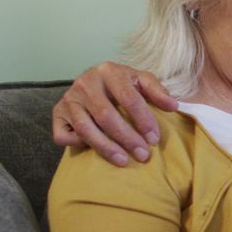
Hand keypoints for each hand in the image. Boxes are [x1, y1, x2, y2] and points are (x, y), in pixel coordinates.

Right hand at [52, 62, 177, 165]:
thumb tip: (174, 106)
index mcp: (108, 70)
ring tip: (124, 161)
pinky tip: (95, 150)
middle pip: (106, 116)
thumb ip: (158, 92)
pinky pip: (64, 136)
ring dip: (106, 148)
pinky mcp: (56, 114)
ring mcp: (68, 99)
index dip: (143, 120)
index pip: (128, 98)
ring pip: (85, 128)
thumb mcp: (141, 81)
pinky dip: (79, 145)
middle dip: (127, 138)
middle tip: (143, 155)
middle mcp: (84, 83)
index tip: (154, 139)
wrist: (94, 82)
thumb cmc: (123, 85)